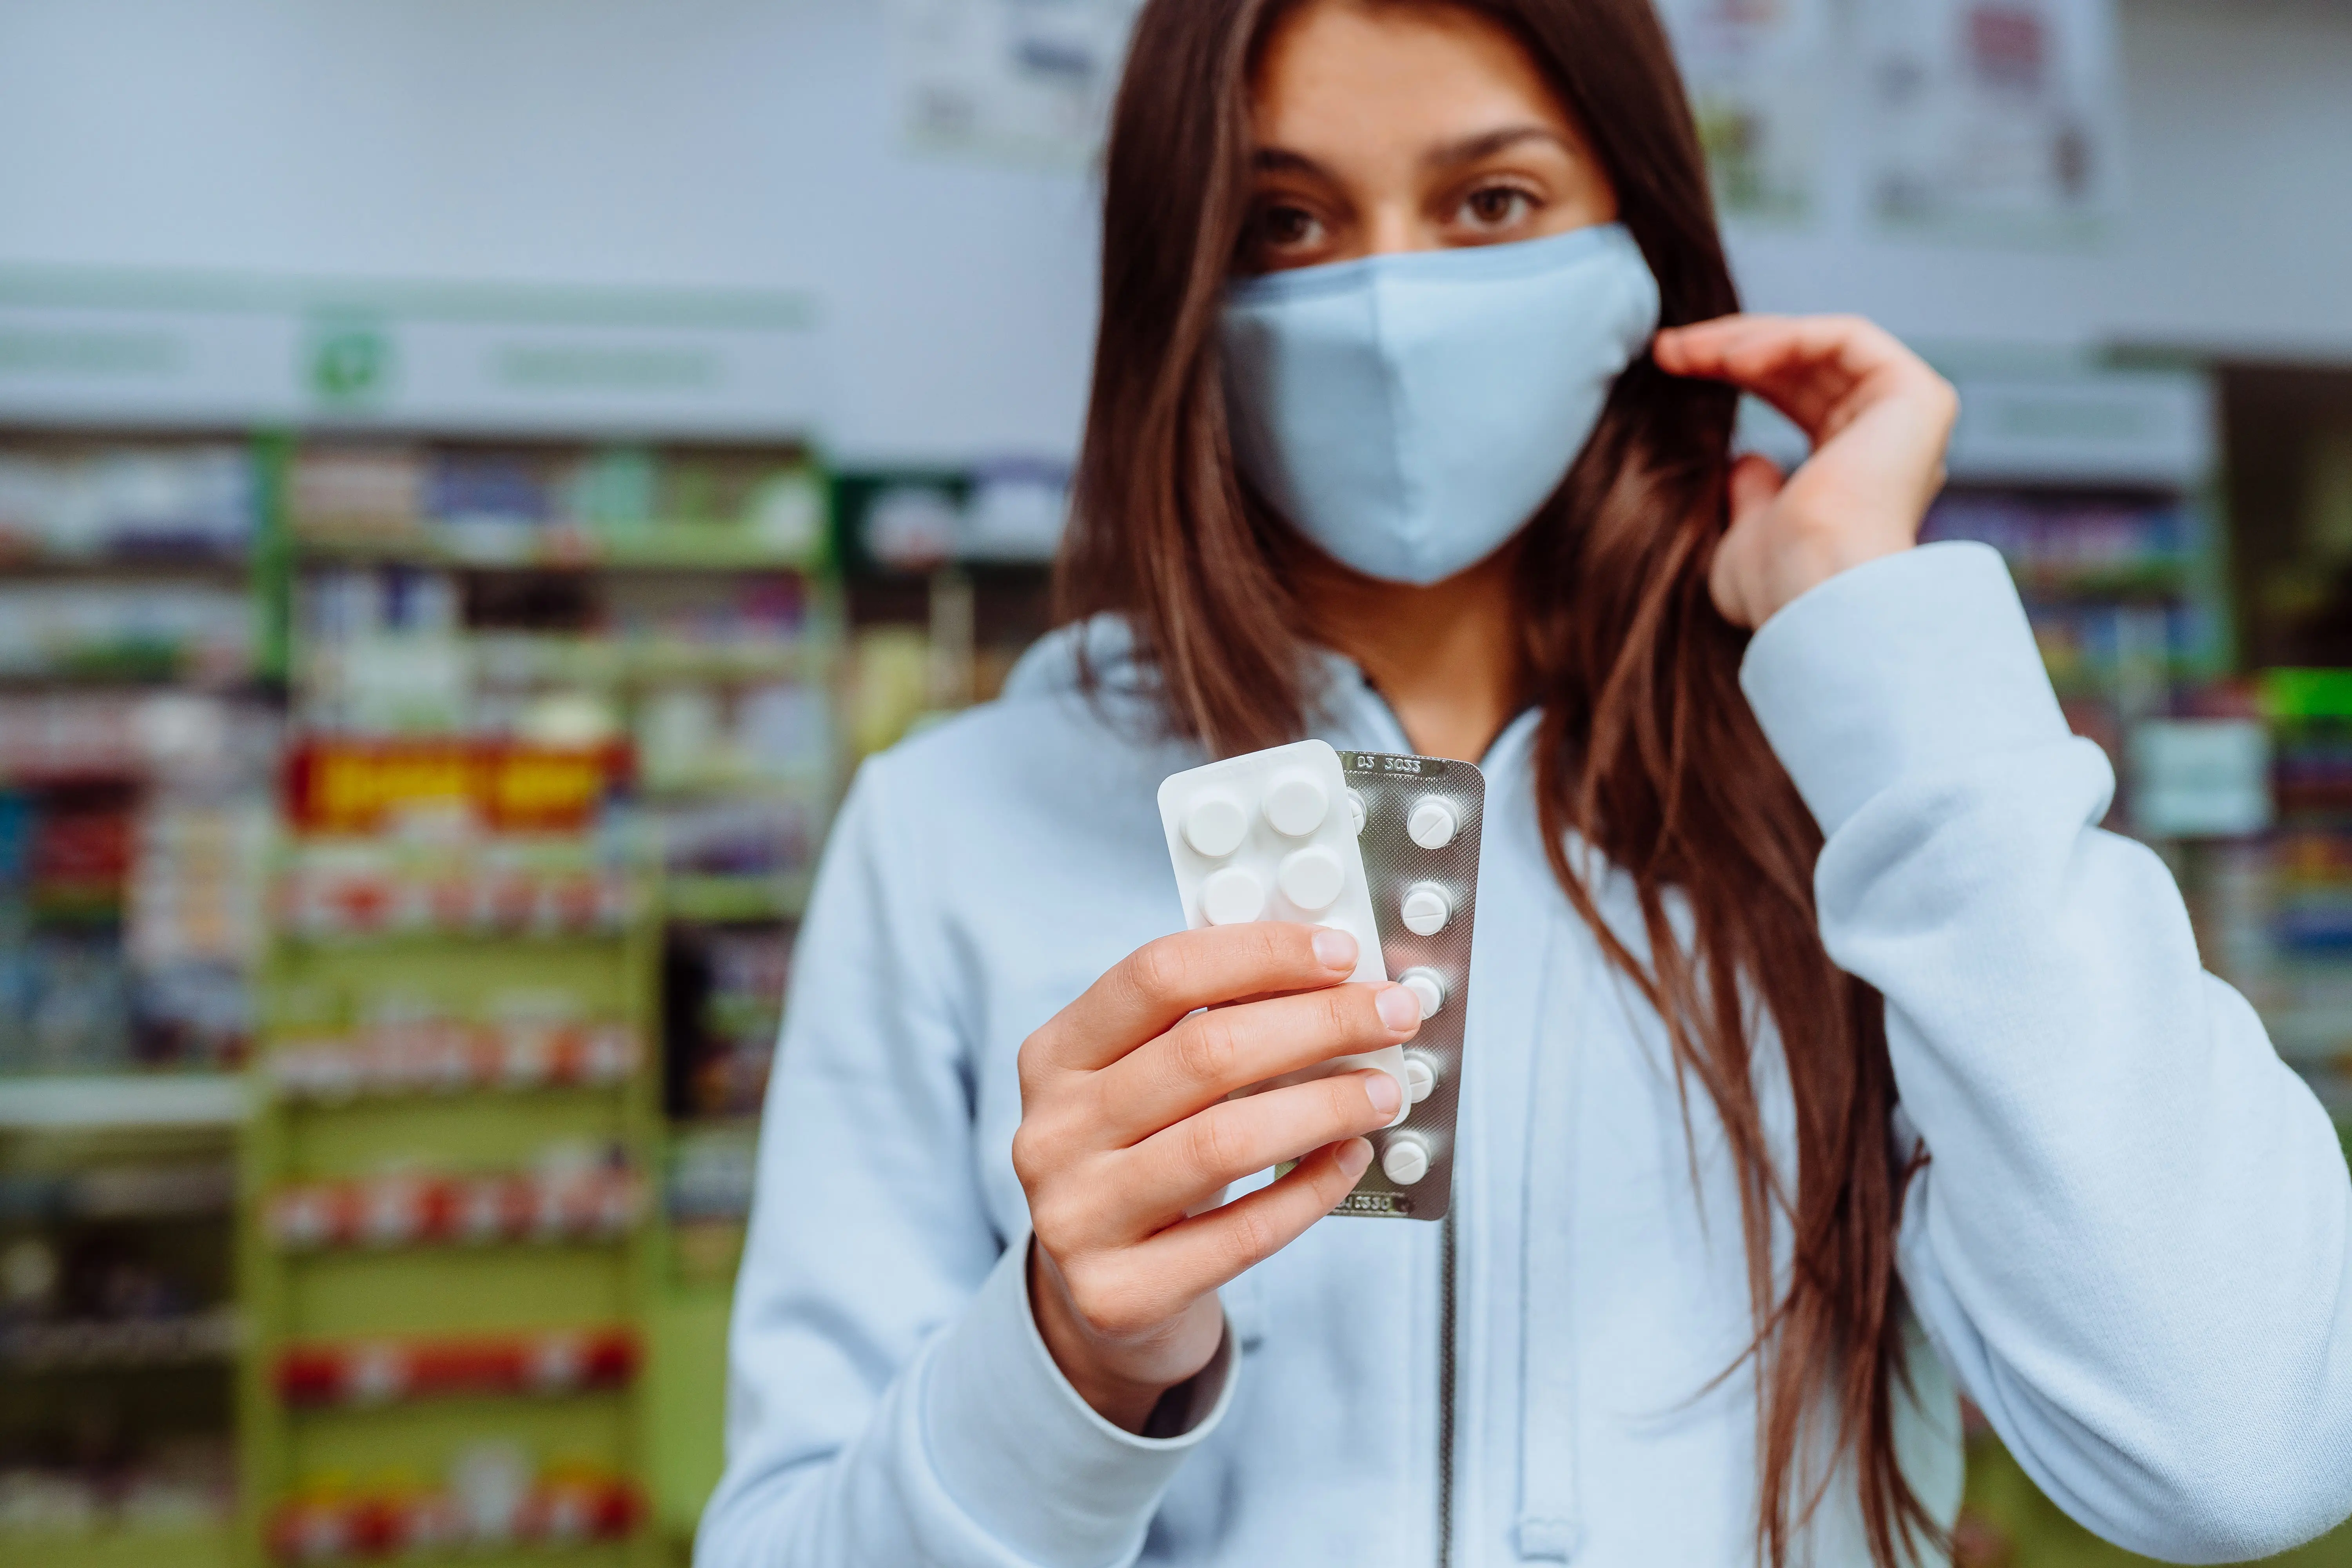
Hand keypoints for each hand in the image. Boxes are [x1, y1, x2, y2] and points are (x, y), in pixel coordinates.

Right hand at [1012, 923, 1421, 1430]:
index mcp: (1054, 1056)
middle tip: (1393, 1014)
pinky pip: (1242, 1235)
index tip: (1342, 953)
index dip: (1259, 954)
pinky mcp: (1119, 1294)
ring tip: (1385, 1090)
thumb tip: (1333, 980)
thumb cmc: (1143, 1161)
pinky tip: (1351, 1158)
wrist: (1097, 1295)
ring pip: (1223, 1142)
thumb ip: (1212, 1027)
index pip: (1157, 975)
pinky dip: (1310, 1190)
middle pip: (1203, 1053)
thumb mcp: (1146, 1083)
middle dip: (1319, 1023)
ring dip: (1325, 1106)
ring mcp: (1076, 1218)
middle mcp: (1051, 1132)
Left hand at [1652, 314, 1958, 629]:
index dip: (1733, 375)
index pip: (1794, 399)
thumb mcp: (1745, 538)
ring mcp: (1909, 415)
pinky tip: (1731, 358)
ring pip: (1819, 345)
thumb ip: (1748, 497)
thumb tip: (1745, 461)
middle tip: (1667, 350)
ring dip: (1746, 340)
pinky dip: (1785, 338)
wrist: (1816, 593)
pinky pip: (1845, 338)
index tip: (1670, 367)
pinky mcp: (1916, 394)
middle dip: (1730, 350)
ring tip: (1685, 353)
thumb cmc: (1779, 588)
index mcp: (1856, 472)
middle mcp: (1889, 440)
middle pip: (1803, 368)